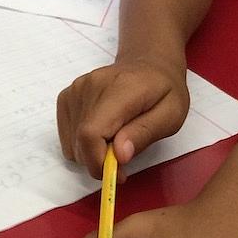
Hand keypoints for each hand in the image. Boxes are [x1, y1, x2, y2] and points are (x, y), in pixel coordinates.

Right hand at [56, 56, 188, 178]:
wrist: (148, 63)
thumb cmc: (163, 91)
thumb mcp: (171, 114)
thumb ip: (145, 133)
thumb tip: (119, 155)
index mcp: (118, 90)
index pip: (90, 134)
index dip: (99, 162)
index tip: (119, 174)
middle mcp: (89, 87)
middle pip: (80, 143)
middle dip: (100, 162)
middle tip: (124, 157)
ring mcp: (74, 91)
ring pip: (72, 144)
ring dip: (92, 154)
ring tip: (116, 139)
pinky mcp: (66, 98)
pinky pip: (67, 137)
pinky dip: (83, 145)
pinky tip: (103, 132)